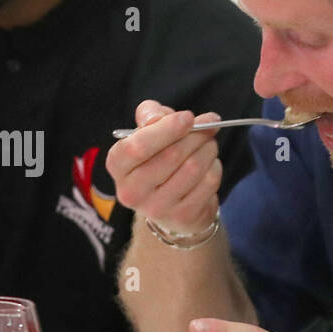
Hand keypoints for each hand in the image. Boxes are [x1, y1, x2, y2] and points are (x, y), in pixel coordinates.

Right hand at [106, 100, 222, 234]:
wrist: (171, 205)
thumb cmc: (157, 158)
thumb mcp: (147, 132)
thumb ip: (150, 115)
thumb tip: (159, 117)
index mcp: (117, 166)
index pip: (137, 146)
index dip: (166, 129)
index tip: (188, 117)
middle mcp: (132, 191)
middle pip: (171, 155)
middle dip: (196, 135)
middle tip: (209, 125)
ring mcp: (157, 208)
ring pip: (193, 168)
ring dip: (208, 149)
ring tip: (209, 143)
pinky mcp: (183, 216)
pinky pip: (208, 182)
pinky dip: (215, 167)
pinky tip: (210, 164)